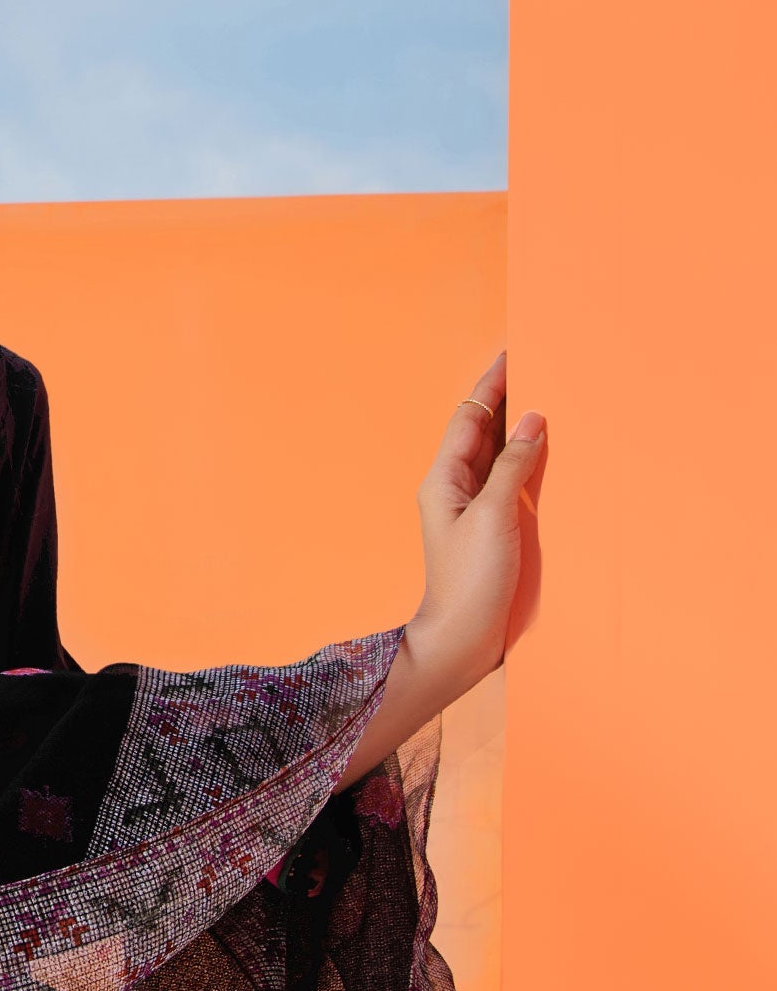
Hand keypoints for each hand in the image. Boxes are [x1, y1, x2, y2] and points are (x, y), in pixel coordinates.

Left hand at [412, 351, 546, 689]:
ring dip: (517, 427)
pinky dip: (526, 459)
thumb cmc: (470, 581)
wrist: (463, 638)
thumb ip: (513, 466)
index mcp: (444, 478)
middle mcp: (454, 488)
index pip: (469, 417)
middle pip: (481, 430)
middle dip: (505, 398)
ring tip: (544, 397)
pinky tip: (545, 452)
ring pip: (496, 454)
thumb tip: (532, 420)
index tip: (511, 352)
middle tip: (535, 365)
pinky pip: (509, 480)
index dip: (490, 384)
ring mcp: (472, 509)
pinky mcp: (491, 528)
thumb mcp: (494, 517)